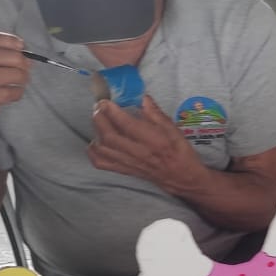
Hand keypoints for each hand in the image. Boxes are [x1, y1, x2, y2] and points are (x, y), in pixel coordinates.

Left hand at [88, 95, 206, 192]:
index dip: (113, 111)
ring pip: (103, 148)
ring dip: (96, 132)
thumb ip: (156, 114)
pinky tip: (96, 142)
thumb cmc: (180, 152)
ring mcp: (129, 163)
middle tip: (98, 107)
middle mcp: (139, 153)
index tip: (106, 101)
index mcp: (153, 141)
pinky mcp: (124, 170)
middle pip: (109, 136)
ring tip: (98, 120)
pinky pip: (102, 163)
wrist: (182, 177)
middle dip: (99, 118)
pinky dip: (93, 152)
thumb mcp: (174, 130)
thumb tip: (143, 98)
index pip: (127, 124)